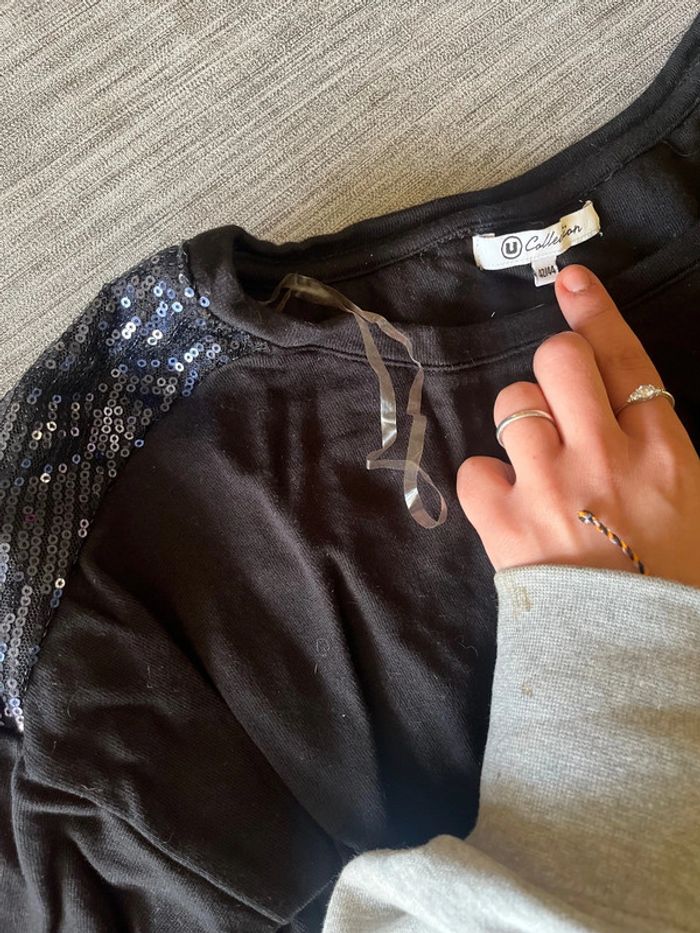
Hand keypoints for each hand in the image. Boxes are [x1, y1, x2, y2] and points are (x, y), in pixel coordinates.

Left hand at [455, 264, 699, 588]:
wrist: (632, 658)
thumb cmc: (670, 581)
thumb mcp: (690, 501)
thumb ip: (655, 447)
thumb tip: (619, 406)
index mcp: (664, 453)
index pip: (624, 360)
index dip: (596, 313)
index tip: (571, 280)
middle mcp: (606, 458)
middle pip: (559, 362)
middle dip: (556, 367)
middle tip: (562, 403)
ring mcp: (551, 489)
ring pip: (513, 405)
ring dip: (523, 425)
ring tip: (539, 466)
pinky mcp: (506, 526)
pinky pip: (474, 469)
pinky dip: (488, 481)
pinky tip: (509, 503)